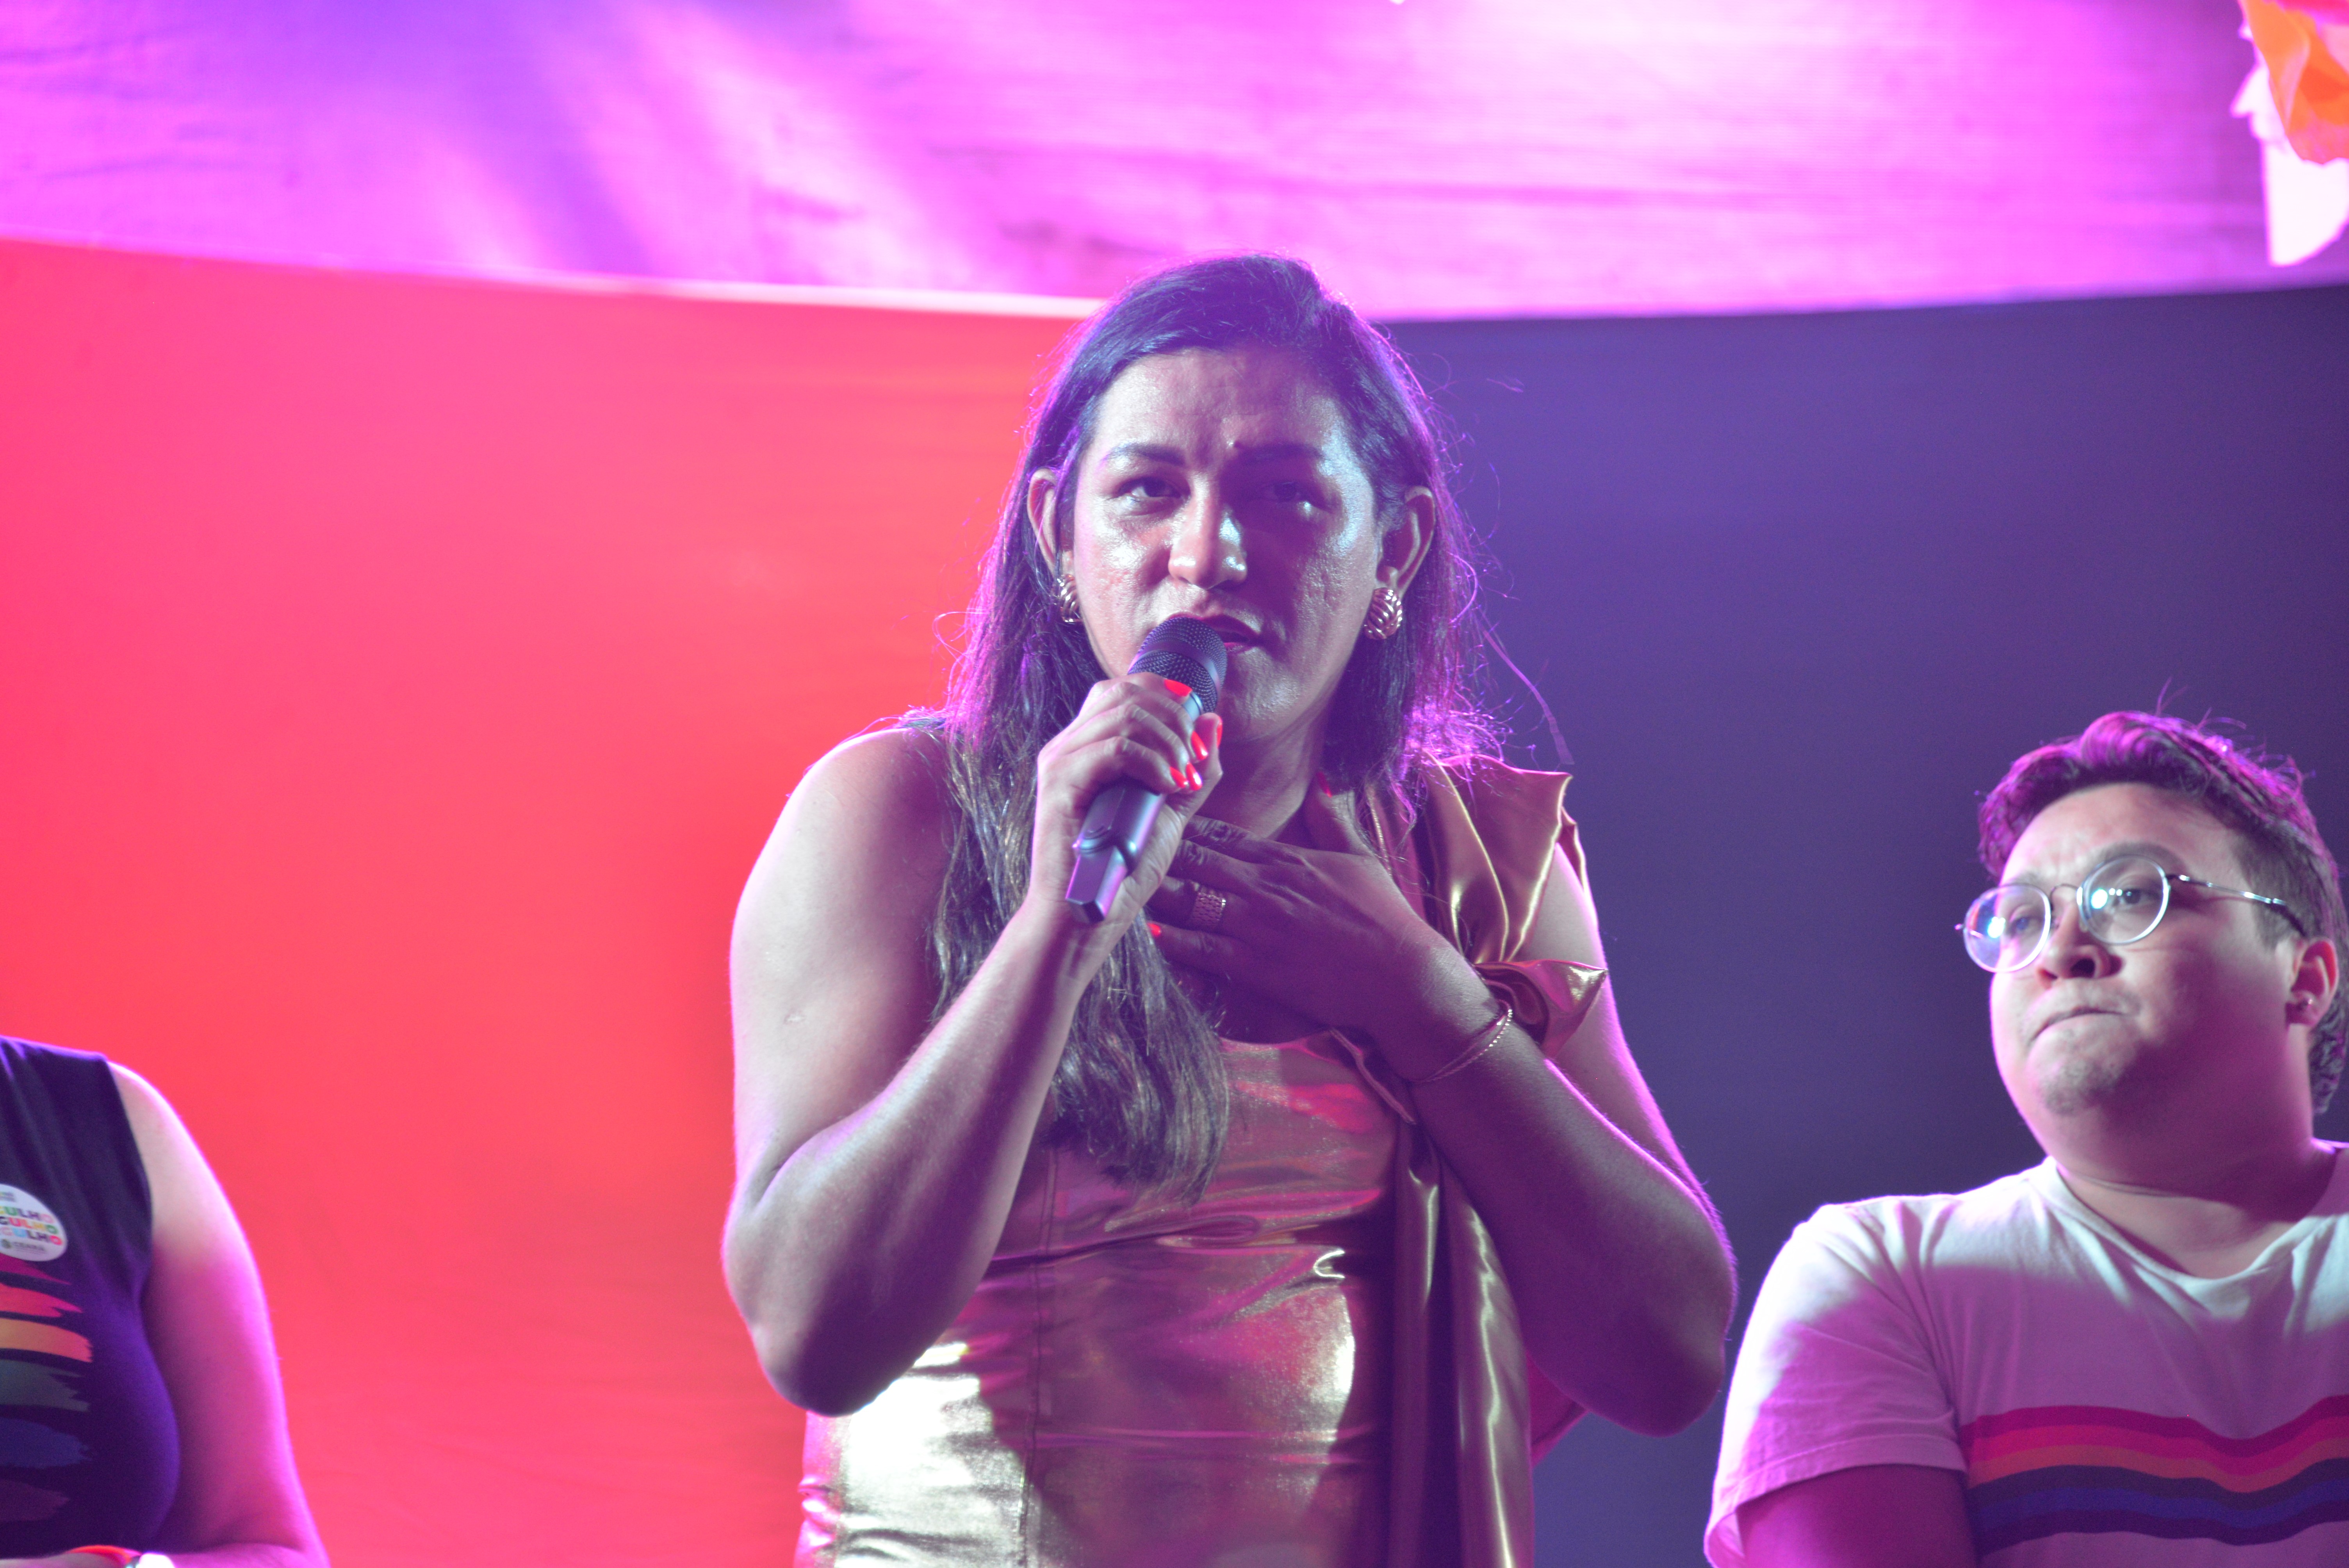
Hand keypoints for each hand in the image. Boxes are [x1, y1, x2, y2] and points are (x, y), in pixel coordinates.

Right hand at [1025, 674, 1224, 936]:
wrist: (1083, 918)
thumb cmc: (1121, 869)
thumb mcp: (1170, 811)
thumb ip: (1192, 768)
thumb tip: (1213, 718)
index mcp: (1087, 747)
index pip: (1124, 689)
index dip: (1167, 698)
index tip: (1197, 738)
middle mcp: (1068, 746)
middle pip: (1125, 690)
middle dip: (1174, 717)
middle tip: (1195, 758)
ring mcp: (1061, 761)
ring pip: (1124, 712)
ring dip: (1169, 740)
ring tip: (1184, 777)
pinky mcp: (1061, 783)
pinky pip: (1115, 748)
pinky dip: (1152, 762)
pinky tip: (1167, 788)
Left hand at [1147, 812, 1488, 1069]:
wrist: (1401, 975)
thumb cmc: (1385, 917)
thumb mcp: (1361, 857)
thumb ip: (1333, 819)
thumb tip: (1323, 780)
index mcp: (1287, 860)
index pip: (1224, 835)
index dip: (1186, 826)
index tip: (1159, 820)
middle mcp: (1267, 887)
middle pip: (1197, 861)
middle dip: (1159, 852)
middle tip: (1126, 846)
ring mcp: (1259, 925)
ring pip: (1192, 900)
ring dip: (1157, 891)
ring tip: (1127, 885)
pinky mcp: (1257, 964)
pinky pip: (1203, 947)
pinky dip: (1174, 938)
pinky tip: (1149, 930)